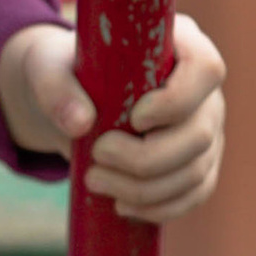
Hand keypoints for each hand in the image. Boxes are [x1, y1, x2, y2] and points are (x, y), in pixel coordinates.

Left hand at [0, 11, 225, 221]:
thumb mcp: (48, 69)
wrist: (74, 100)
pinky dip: (159, 208)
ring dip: (143, 189)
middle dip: (144, 158)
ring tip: (95, 181)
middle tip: (96, 156)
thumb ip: (56, 88)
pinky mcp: (199, 163)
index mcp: (181, 47)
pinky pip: (195, 193)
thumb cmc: (67, 73)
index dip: (176, 101)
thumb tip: (79, 124)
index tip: (134, 117)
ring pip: (195, 171)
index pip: (206, 70)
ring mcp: (206, 129)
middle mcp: (203, 91)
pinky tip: (122, 207)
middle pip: (199, 134)